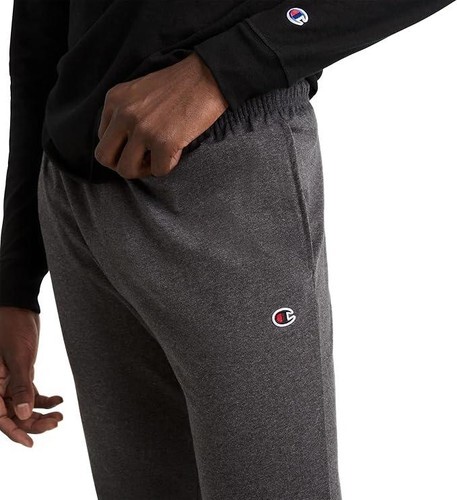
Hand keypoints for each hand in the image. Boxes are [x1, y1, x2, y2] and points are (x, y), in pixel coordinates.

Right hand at [0, 306, 63, 447]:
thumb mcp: (17, 356)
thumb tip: (22, 413)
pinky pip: (30, 393)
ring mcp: (8, 380)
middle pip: (13, 413)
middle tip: (55, 423)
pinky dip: (43, 399)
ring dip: (40, 413)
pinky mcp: (20, 373)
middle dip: (33, 422)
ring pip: (22, 405)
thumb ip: (20, 385)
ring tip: (59, 416)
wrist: (19, 306)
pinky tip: (58, 399)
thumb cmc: (13, 327)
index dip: (14, 431)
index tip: (30, 442)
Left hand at [94, 51, 228, 178]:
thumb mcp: (139, 91)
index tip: (139, 145)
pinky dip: (168, 166)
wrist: (208, 76)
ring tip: (159, 159)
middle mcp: (124, 114)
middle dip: (123, 165)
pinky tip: (177, 150)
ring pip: (126, 170)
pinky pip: (158, 171)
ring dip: (143, 171)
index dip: (121, 148)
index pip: (102, 138)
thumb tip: (124, 145)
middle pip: (104, 158)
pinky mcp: (163, 142)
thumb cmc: (179, 85)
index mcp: (115, 100)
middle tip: (143, 161)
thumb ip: (126, 112)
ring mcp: (143, 129)